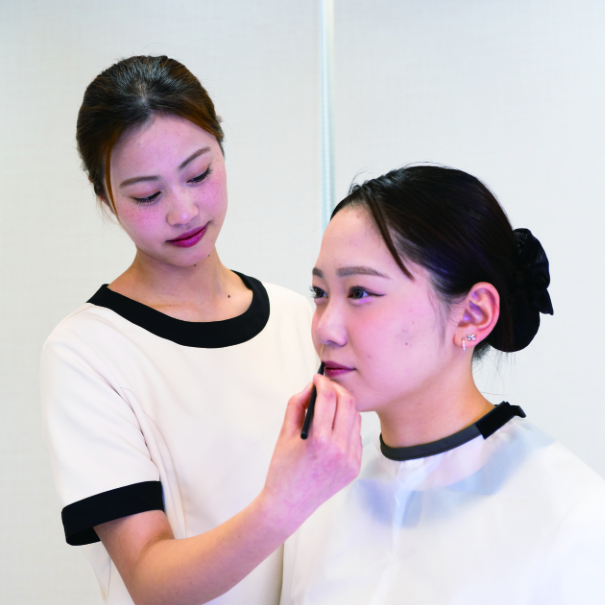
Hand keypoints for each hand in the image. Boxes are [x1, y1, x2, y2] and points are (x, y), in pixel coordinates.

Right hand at [261, 375, 361, 533]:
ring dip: (344, 407)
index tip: (317, 378)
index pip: (329, 398)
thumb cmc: (282, 470)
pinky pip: (356, 436)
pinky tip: (333, 428)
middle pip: (348, 404)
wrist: (288, 505)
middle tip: (325, 387)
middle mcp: (339, 450)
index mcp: (319, 440)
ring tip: (329, 407)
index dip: (323, 382)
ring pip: (355, 418)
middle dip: (336, 390)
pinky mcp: (354, 467)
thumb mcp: (284, 433)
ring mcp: (350, 460)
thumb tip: (311, 388)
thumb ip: (297, 405)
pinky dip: (347, 426)